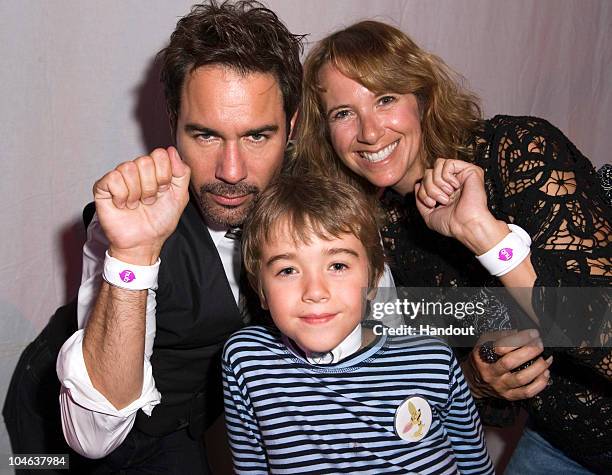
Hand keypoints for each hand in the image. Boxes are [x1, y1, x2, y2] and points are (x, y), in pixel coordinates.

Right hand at [93, 147, 190, 263]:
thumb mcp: (180, 196)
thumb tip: (172, 151)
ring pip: (128, 168)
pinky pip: (113, 178)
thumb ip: (182, 172)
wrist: (144, 242)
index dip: (164, 175)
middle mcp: (136, 170)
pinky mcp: (103, 186)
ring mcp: (119, 177)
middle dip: (151, 186)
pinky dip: (121, 196)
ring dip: (136, 192)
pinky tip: (122, 205)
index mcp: (154, 169)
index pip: (160, 154)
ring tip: (136, 204)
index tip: (164, 190)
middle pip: (145, 161)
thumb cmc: (160, 220)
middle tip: (149, 200)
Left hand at [415, 159, 506, 253]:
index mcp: (444, 190)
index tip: (432, 204)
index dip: (423, 191)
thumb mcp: (428, 215)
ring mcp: (461, 175)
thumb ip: (420, 200)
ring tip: (448, 195)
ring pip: (437, 165)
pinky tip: (456, 187)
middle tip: (441, 200)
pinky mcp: (470, 170)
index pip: (425, 180)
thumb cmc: (452, 224)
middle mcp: (452, 182)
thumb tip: (417, 184)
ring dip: (438, 182)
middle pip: (429, 172)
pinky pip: (448, 163)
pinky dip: (447, 176)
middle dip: (429, 188)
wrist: (466, 225)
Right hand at [464, 329, 552, 400]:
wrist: (473, 382)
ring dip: (538, 367)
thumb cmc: (481, 361)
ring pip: (522, 378)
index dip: (519, 339)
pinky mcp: (509, 396)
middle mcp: (491, 373)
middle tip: (539, 344)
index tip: (532, 333)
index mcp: (483, 358)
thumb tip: (518, 332)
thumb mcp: (482, 344)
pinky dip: (540, 383)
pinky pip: (527, 392)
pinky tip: (545, 373)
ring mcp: (500, 386)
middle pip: (511, 363)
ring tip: (546, 358)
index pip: (500, 347)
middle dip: (530, 351)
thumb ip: (498, 336)